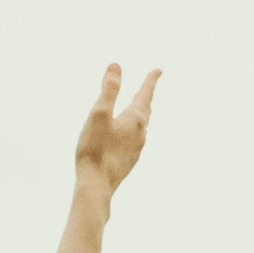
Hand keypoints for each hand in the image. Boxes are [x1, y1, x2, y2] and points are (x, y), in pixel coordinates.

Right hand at [73, 60, 158, 204]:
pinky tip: (127, 137)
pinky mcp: (128, 161)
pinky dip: (132, 130)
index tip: (158, 70)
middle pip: (146, 110)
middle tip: (149, 87)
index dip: (151, 80)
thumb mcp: (99, 114)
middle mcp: (140, 133)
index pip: (145, 94)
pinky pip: (134, 140)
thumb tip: (116, 66)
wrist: (96, 185)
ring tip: (138, 109)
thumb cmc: (95, 149)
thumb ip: (108, 90)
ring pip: (142, 126)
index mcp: (135, 119)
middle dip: (146, 97)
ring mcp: (136, 149)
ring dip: (140, 114)